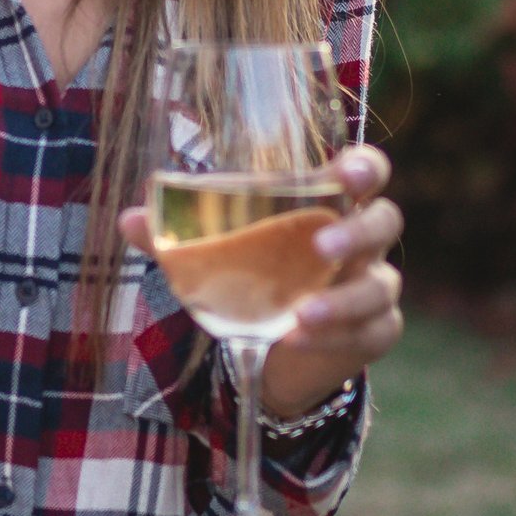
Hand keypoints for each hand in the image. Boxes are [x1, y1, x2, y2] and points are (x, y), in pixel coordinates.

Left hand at [118, 143, 404, 421]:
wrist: (278, 350)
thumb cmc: (256, 277)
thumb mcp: (218, 254)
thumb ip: (177, 235)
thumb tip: (130, 218)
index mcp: (330, 203)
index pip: (366, 171)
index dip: (364, 166)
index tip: (346, 172)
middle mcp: (363, 241)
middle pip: (385, 221)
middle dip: (359, 231)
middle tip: (322, 245)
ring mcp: (375, 286)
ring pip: (380, 286)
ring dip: (343, 300)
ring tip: (301, 314)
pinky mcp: (376, 330)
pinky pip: (372, 331)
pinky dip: (336, 336)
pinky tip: (298, 339)